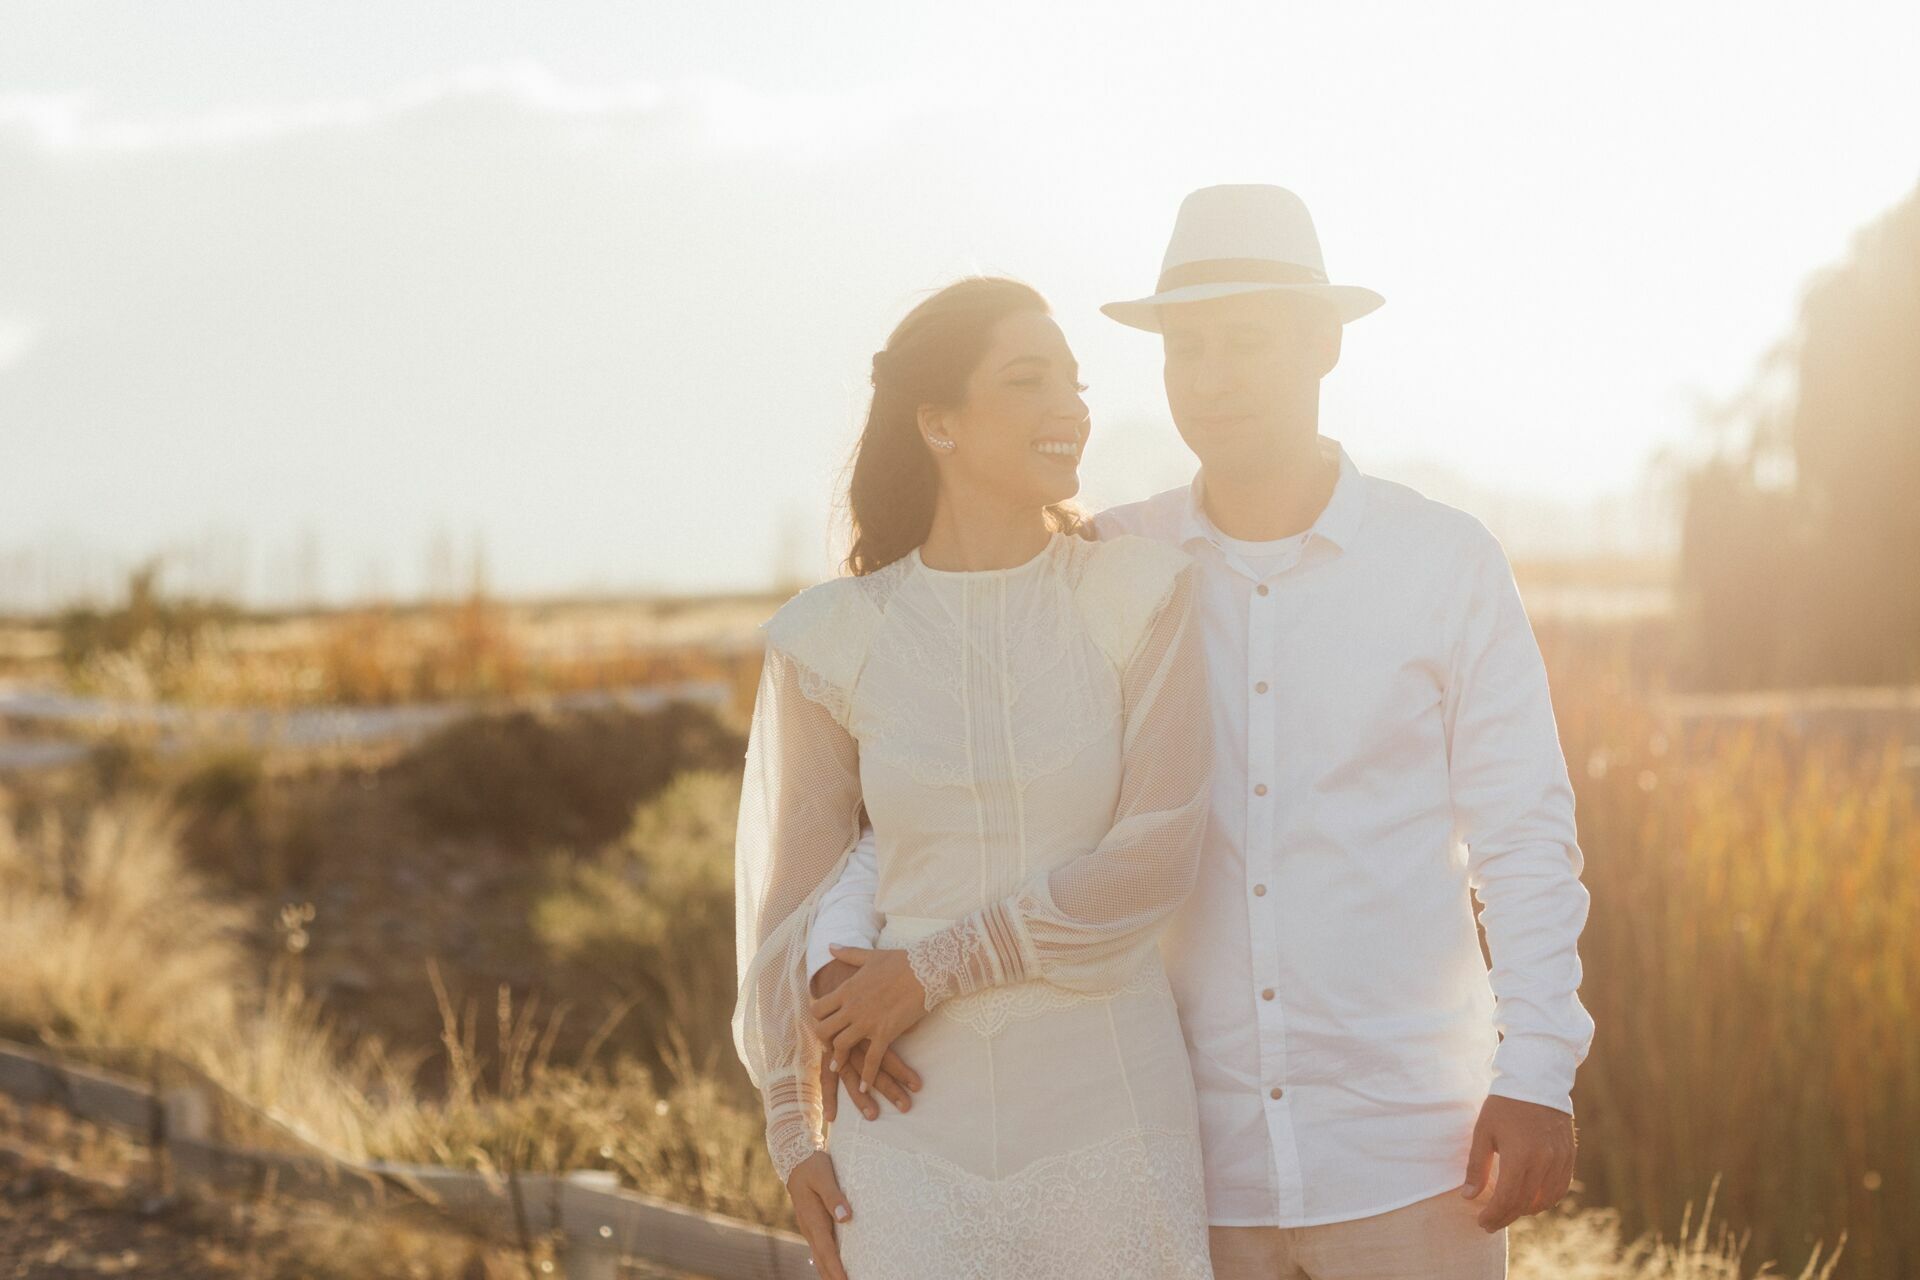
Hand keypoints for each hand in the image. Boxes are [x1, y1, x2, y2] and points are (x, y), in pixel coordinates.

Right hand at [784, 1151, 851, 1279]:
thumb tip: (846, 1217)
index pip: (827, 1251)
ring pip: (819, 1257)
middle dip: (833, 1277)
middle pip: (822, 1261)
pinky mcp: (812, 1223)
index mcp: (813, 1220)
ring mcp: (809, 1227)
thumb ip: (834, 1196)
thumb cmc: (812, 1165)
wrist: (794, 1156)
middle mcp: (809, 1227)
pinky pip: (820, 1248)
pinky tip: (833, 1266)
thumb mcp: (824, 1176)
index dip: (837, 1270)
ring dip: (830, 1272)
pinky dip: (827, 1261)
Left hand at [808, 944, 929, 1096]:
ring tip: (837, 1068)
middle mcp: (852, 1007)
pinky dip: (866, 1076)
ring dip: (838, 1059)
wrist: (926, 970)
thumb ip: (848, 953)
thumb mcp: (870, 956)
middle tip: (826, 1046)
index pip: (818, 1008)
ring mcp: (867, 1022)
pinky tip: (865, 1087)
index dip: (817, 1018)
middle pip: (824, 1030)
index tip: (821, 1022)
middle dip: (823, 1040)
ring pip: (841, 1046)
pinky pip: (871, 1060)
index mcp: (847, 989)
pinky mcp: (885, 1034)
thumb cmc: (900, 961)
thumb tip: (830, 946)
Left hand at [1460, 1094, 1577, 1230]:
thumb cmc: (1504, 1105)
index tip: (1481, 1222)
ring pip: (1544, 1200)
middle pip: (1525, 1204)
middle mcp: (1544, 1162)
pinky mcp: (1569, 1156)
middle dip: (1505, 1217)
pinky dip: (1545, 1200)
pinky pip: (1560, 1189)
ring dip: (1525, 1211)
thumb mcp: (1483, 1132)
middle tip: (1490, 1223)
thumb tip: (1468, 1196)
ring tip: (1507, 1211)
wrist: (1536, 1080)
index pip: (1507, 1200)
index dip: (1493, 1215)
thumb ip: (1476, 1167)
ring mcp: (1560, 1160)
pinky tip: (1531, 1201)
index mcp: (1520, 1156)